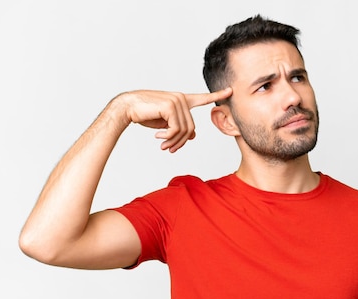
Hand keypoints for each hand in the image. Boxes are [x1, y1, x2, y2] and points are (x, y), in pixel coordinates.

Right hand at [116, 88, 231, 151]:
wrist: (127, 108)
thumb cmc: (144, 114)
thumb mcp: (165, 124)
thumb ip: (180, 127)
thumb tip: (193, 136)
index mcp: (182, 100)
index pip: (202, 98)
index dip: (216, 96)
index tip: (230, 91)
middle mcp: (181, 98)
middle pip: (191, 128)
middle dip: (181, 142)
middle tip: (168, 149)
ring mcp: (177, 100)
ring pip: (185, 130)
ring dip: (173, 142)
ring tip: (162, 145)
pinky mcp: (171, 105)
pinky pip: (176, 129)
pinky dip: (168, 137)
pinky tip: (158, 136)